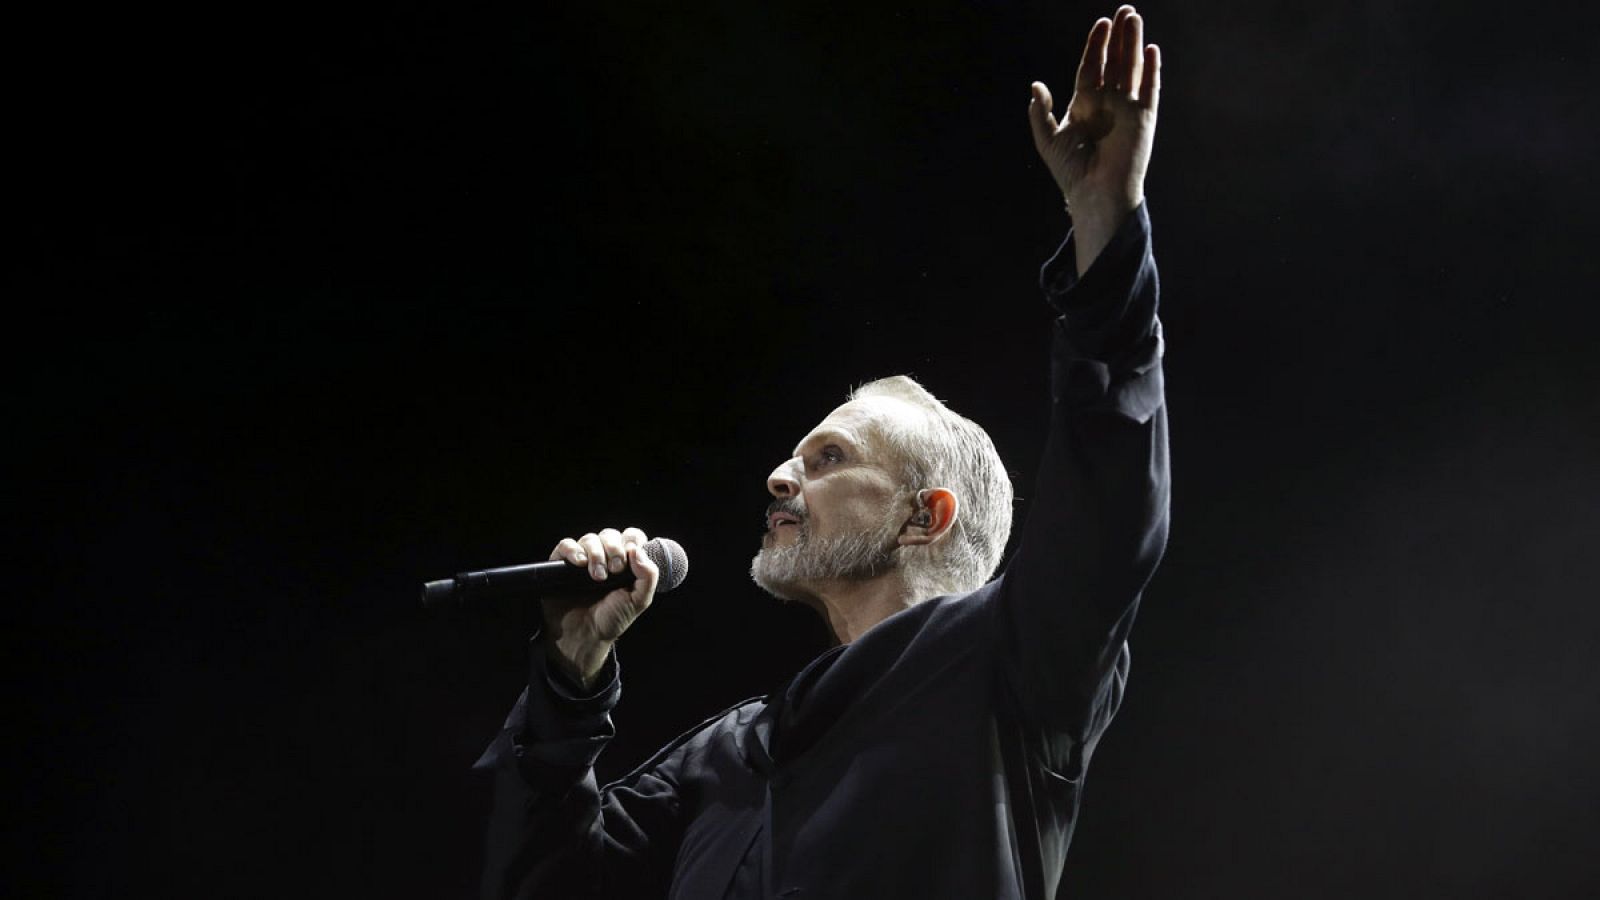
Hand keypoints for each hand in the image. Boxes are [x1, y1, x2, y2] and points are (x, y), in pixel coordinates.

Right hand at [541, 526, 658, 688]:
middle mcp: (604, 558)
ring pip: (589, 539)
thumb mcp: (638, 601)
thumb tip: (637, 550)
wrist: (584, 637)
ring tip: (597, 577)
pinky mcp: (562, 565)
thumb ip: (648, 576)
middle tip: (615, 570)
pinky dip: (573, 550)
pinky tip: (579, 564)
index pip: (631, 537)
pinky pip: (566, 545)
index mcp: (625, 563)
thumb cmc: (611, 619)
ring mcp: (582, 560)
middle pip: (610, 535)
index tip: (631, 557)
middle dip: (614, 549)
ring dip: (596, 554)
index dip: (632, 541)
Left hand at [1029, 5, 1160, 272]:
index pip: (1091, 68)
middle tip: (1123, 10)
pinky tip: (1152, 49)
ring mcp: (1127, 109)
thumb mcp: (1048, 140)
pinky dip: (1152, 70)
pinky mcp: (1144, 118)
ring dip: (1134, 44)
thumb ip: (1040, 113)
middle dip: (1118, 37)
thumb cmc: (1071, 173)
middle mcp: (1107, 104)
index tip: (1100, 24)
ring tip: (1134, 18)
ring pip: (1132, 68)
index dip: (1095, 46)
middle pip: (1114, 62)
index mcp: (1084, 106)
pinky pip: (1150, 89)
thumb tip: (1035, 85)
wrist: (1096, 193)